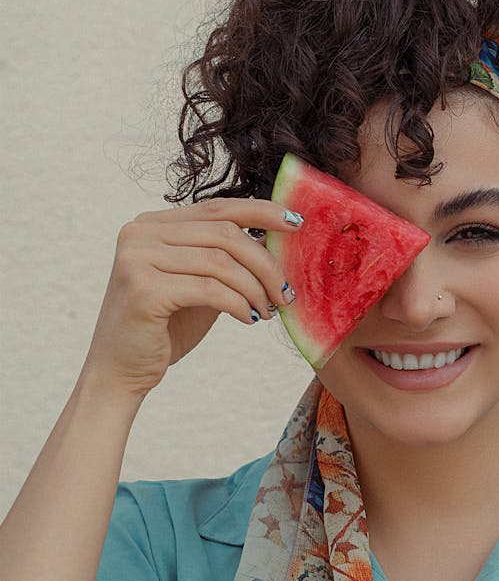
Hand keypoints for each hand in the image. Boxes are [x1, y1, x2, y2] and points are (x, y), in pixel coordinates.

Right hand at [80, 197, 302, 399]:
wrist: (120, 373)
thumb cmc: (165, 329)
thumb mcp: (201, 285)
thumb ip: (227, 260)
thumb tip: (275, 241)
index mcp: (152, 224)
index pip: (217, 207)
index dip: (261, 212)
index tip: (296, 222)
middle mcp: (140, 233)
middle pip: (224, 233)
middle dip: (265, 263)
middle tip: (285, 293)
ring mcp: (137, 258)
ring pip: (221, 262)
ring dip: (255, 288)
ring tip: (267, 311)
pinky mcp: (143, 289)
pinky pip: (210, 289)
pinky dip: (238, 304)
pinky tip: (249, 319)